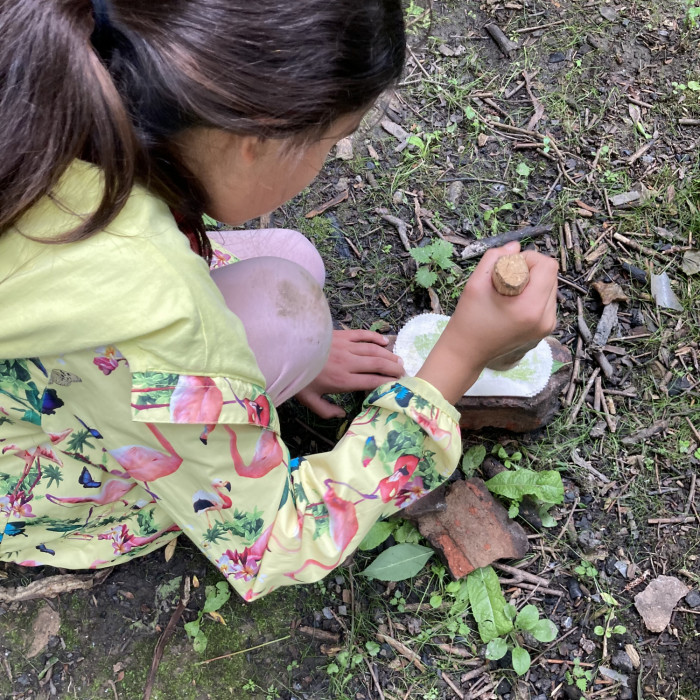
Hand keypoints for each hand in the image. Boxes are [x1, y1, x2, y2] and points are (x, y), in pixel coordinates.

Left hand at [295, 329, 404, 418]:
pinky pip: (362, 334)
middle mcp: (348, 362)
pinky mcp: (341, 334)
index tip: (398, 385)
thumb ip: (326, 411)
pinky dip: (375, 337)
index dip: (388, 383)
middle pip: (377, 364)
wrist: (285, 350)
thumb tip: (342, 416)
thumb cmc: (297, 377)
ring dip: (388, 355)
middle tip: (403, 373)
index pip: (372, 381)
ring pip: (373, 350)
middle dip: (393, 369)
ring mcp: (345, 346)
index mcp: (343, 380)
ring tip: (398, 360)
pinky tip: (384, 342)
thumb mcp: (309, 400)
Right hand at [417, 242, 558, 403]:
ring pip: (550, 287)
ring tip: (510, 292)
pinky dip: (533, 295)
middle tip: (507, 278)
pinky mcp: (545, 330)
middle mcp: (545, 318)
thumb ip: (495, 258)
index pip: (547, 266)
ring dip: (533, 282)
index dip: (528, 259)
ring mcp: (547, 326)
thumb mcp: (475, 283)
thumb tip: (514, 246)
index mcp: (531, 307)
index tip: (508, 267)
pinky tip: (514, 303)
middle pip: (552, 275)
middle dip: (530, 270)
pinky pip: (546, 301)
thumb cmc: (468, 319)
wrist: (466, 353)